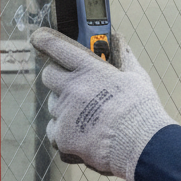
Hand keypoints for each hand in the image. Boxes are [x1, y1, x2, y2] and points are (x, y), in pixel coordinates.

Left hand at [30, 27, 174, 180]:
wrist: (140, 143)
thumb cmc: (141, 109)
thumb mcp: (137, 77)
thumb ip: (124, 57)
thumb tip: (119, 40)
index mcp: (90, 70)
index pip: (58, 47)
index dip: (45, 40)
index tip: (39, 38)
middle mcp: (72, 89)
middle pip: (49, 76)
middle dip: (58, 78)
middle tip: (74, 85)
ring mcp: (65, 113)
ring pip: (54, 105)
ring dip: (66, 107)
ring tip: (89, 116)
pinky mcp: (62, 135)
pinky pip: (55, 129)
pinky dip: (65, 131)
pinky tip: (84, 133)